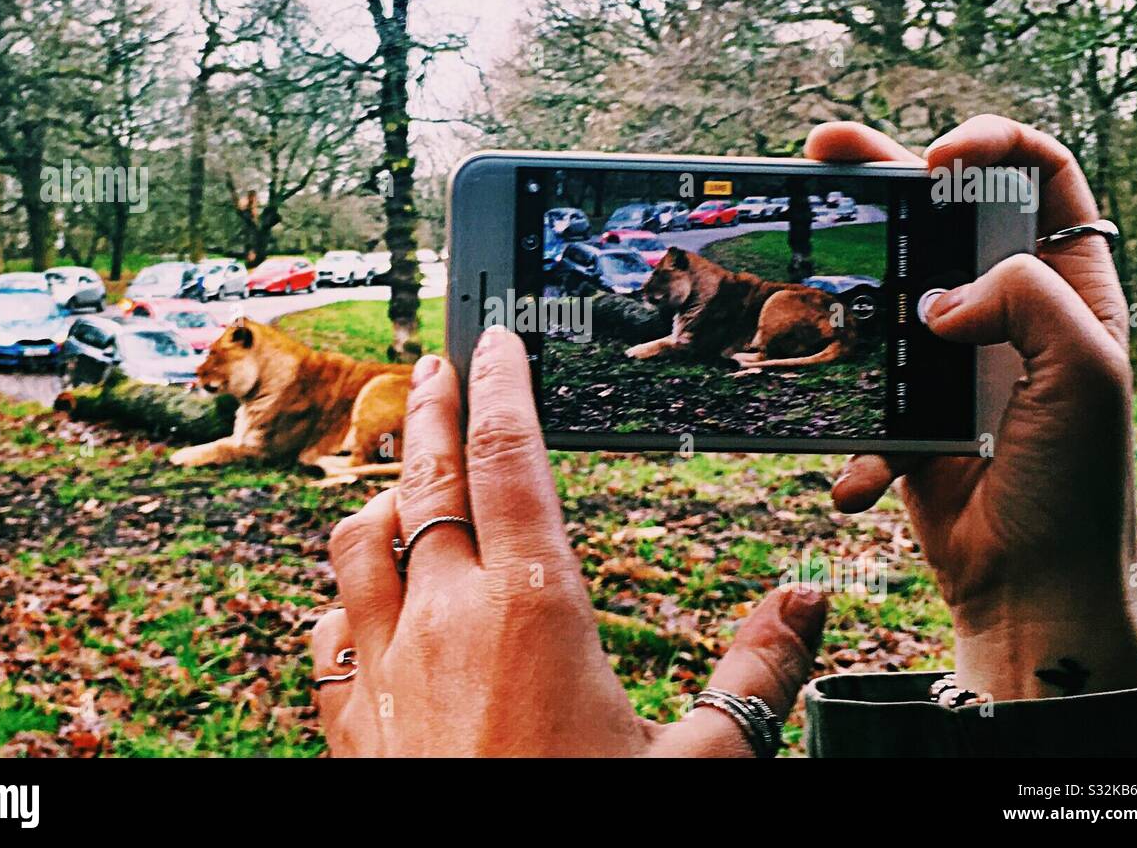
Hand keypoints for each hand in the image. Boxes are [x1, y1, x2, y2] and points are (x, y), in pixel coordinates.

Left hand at [311, 327, 826, 755]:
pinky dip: (345, 595)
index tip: (493, 339)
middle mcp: (444, 620)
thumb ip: (757, 673)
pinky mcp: (351, 727)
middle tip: (432, 363)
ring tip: (397, 469)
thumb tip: (807, 603)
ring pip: (358, 541)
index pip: (508, 456)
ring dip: (378, 492)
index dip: (499, 385)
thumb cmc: (594, 836)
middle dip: (427, 407)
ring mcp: (384, 671)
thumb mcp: (704, 763)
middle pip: (423, 476)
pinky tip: (362, 600)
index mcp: (533, 607)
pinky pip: (329, 630)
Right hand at [807, 115, 1136, 698]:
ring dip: (842, 283)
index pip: (1041, 177)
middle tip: (825, 149)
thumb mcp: (1086, 375)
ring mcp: (950, 357)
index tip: (938, 156)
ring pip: (887, 288)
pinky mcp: (905, 406)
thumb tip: (941, 299)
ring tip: (795, 265)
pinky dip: (854, 431)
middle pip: (944, 214)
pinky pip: (861, 387)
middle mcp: (1009, 310)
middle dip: (886, 176)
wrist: (1026, 587)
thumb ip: (1028, 300)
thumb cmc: (1075, 487)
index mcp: (1069, 288)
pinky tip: (863, 478)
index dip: (992, 145)